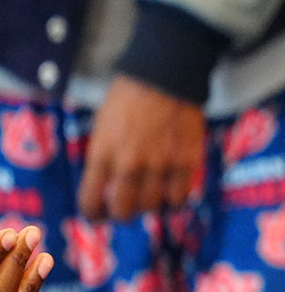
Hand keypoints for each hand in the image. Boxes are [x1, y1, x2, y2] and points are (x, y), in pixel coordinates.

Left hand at [79, 76, 206, 221]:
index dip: (93, 214)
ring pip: (153, 206)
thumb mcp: (102, 126)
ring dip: (150, 206)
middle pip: (124, 210)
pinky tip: (172, 191)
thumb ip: (105, 156)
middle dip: (122, 214)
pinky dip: (175, 198)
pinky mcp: (187, 161)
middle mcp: (129, 163)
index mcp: (102, 153)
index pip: (91, 200)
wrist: (165, 76)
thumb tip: (108, 184)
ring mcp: (161, 164)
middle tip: (126, 209)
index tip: (99, 215)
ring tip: (151, 198)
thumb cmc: (129, 97)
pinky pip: (181, 195)